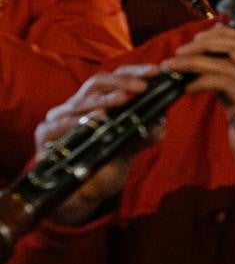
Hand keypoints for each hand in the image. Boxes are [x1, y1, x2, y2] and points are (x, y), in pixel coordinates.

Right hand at [35, 65, 164, 225]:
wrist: (85, 192)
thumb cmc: (110, 161)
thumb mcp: (134, 145)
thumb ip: (148, 132)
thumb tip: (160, 121)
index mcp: (100, 99)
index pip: (117, 76)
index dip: (136, 72)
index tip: (156, 72)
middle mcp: (79, 103)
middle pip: (97, 81)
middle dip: (122, 82)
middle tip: (142, 87)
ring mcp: (60, 116)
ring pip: (81, 100)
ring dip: (104, 99)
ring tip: (124, 99)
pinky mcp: (46, 133)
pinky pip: (60, 124)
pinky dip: (79, 121)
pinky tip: (95, 119)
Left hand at [162, 26, 234, 191]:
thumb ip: (230, 89)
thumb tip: (207, 75)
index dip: (220, 34)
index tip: (195, 41)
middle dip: (205, 41)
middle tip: (180, 50)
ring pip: (227, 61)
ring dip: (194, 60)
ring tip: (172, 66)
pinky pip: (224, 83)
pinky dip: (201, 80)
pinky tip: (186, 88)